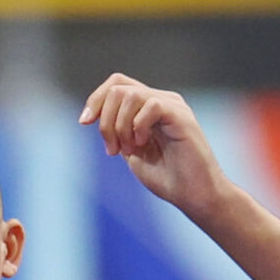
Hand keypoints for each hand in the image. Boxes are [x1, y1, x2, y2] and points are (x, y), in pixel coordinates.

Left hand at [80, 74, 233, 219]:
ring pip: (130, 95)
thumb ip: (118, 131)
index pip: (117, 84)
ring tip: (129, 151)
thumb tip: (97, 116)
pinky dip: (137, 127)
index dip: (96, 99)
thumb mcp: (132, 152)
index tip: (84, 122)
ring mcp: (173, 106)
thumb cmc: (168, 179)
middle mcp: (162, 100)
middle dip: (105, 119)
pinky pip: (150, 106)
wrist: (194, 196)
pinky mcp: (181, 116)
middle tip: (113, 150)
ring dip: (120, 126)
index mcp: (150, 107)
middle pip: (118, 87)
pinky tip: (143, 145)